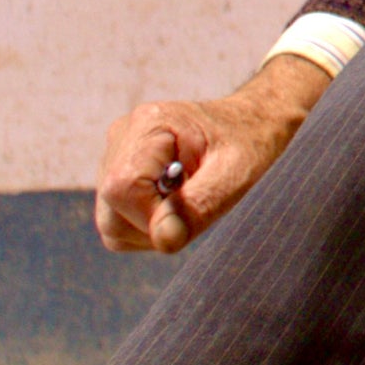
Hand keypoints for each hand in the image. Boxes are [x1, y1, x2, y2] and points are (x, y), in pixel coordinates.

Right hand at [93, 55, 329, 253]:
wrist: (254, 123)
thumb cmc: (251, 142)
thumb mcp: (237, 174)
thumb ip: (198, 206)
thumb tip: (163, 241)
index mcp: (150, 124)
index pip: (121, 188)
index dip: (152, 216)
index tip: (193, 212)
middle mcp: (123, 135)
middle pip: (110, 210)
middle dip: (152, 225)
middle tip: (197, 206)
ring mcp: (116, 154)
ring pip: (110, 221)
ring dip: (150, 228)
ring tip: (190, 200)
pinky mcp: (118, 172)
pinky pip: (116, 221)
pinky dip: (146, 225)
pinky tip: (176, 203)